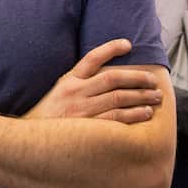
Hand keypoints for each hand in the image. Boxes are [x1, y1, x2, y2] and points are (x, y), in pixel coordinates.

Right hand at [25, 39, 162, 123]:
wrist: (31, 143)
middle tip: (153, 80)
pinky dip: (134, 115)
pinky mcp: (89, 128)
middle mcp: (75, 92)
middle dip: (137, 78)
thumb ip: (77, 85)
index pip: (91, 58)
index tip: (128, 44)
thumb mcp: (57, 94)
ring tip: (156, 97)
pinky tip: (146, 113)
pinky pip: (117, 119)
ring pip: (118, 98)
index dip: (110, 48)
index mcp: (68, 81)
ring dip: (141, 96)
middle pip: (112, 78)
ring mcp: (82, 110)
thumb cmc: (48, 119)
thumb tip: (104, 79)